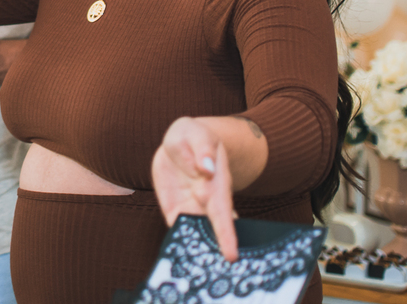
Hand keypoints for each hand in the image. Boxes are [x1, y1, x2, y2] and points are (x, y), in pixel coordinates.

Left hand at [152, 117, 237, 260]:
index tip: (232, 254)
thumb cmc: (192, 136)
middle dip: (216, 250)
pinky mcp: (175, 208)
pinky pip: (177, 227)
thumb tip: (206, 167)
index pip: (222, 211)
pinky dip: (178, 241)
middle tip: (221, 273)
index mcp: (215, 183)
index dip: (226, 233)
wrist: (180, 143)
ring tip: (197, 270)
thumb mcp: (193, 133)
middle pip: (212, 229)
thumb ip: (200, 149)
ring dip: (196, 249)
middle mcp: (206, 200)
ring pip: (195, 232)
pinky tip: (178, 255)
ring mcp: (191, 206)